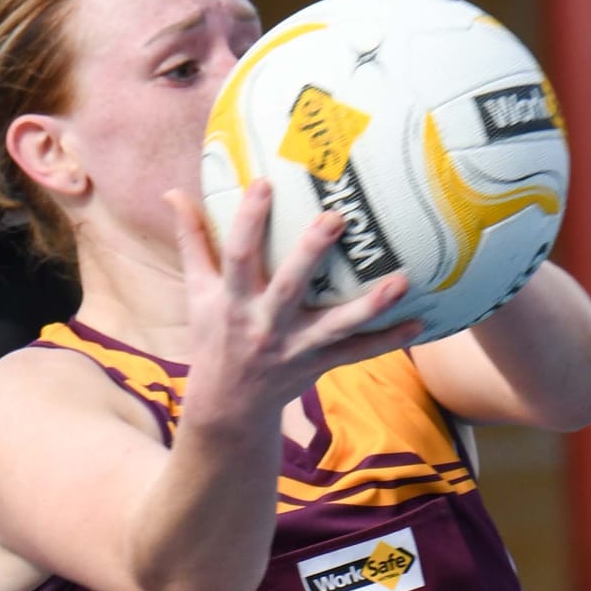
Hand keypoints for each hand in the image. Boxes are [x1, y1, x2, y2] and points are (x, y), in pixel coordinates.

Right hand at [164, 182, 421, 429]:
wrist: (229, 407)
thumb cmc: (215, 338)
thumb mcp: (197, 292)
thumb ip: (191, 241)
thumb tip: (172, 192)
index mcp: (233, 301)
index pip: (237, 254)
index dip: (248, 219)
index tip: (264, 182)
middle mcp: (265, 324)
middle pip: (289, 286)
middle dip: (311, 253)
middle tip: (336, 217)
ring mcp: (295, 348)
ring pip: (336, 325)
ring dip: (370, 305)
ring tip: (402, 281)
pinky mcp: (318, 366)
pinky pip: (357, 353)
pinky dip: (387, 341)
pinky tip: (418, 324)